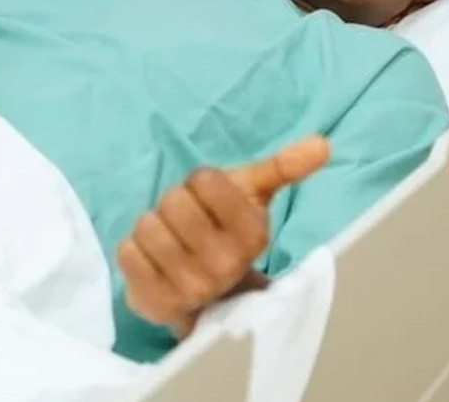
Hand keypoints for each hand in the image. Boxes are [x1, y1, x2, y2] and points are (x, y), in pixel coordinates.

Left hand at [117, 136, 330, 336]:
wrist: (205, 297)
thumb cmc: (223, 232)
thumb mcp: (253, 196)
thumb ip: (283, 167)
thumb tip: (322, 144)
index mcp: (253, 233)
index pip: (204, 179)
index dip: (200, 184)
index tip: (209, 202)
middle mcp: (226, 265)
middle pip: (173, 201)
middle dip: (174, 205)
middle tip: (188, 225)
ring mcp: (191, 288)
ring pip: (147, 226)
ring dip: (154, 228)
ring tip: (172, 244)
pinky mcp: (157, 303)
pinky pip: (126, 252)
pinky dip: (133, 251)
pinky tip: (153, 262)